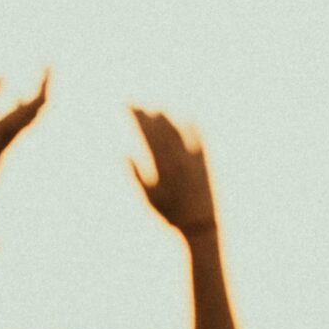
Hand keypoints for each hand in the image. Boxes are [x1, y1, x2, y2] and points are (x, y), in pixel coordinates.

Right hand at [131, 108, 216, 235]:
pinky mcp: (204, 163)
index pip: (147, 137)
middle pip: (161, 131)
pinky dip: (193, 128)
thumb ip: (136, 175)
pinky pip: (199, 141)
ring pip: (178, 133)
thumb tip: (124, 154)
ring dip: (167, 120)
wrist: (200, 223)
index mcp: (162, 167)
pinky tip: (188, 118)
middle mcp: (178, 160)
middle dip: (147, 117)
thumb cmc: (170, 213)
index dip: (138, 121)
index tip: (128, 109)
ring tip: (157, 110)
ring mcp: (192, 160)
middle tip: (136, 105)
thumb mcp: (148, 197)